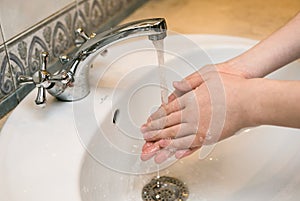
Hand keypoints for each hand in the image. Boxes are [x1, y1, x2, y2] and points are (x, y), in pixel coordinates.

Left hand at [140, 64, 255, 162]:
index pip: (167, 110)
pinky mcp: (209, 137)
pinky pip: (190, 144)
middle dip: (154, 131)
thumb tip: (175, 85)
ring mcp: (200, 127)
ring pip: (176, 137)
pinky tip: (172, 151)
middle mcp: (192, 115)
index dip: (155, 117)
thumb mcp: (208, 75)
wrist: (250, 100)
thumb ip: (189, 82)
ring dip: (162, 141)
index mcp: (190, 100)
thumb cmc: (232, 87)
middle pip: (168, 124)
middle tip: (144, 135)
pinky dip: (178, 148)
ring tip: (152, 147)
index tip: (148, 122)